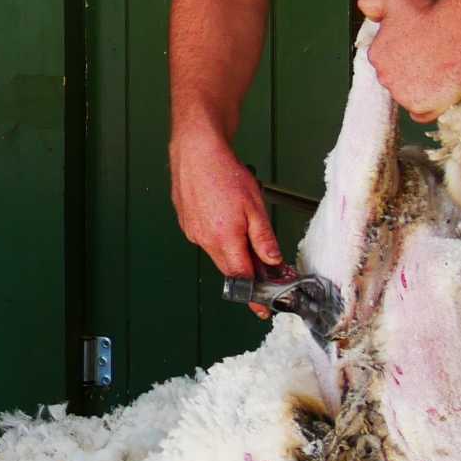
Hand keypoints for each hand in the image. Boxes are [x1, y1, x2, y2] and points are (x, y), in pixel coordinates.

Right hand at [169, 130, 282, 285]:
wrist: (196, 151)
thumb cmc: (223, 172)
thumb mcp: (255, 206)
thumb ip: (264, 238)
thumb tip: (273, 262)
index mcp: (224, 239)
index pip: (242, 278)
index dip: (254, 295)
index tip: (261, 309)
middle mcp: (204, 239)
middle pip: (230, 268)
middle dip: (247, 273)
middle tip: (264, 271)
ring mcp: (193, 232)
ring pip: (218, 254)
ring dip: (234, 252)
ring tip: (245, 231)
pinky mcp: (187, 223)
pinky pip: (207, 240)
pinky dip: (220, 238)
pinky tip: (227, 219)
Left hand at [357, 0, 460, 121]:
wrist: (459, 30)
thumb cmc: (429, 14)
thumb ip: (372, 3)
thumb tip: (365, 10)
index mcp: (376, 56)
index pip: (386, 60)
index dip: (404, 54)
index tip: (418, 48)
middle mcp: (384, 78)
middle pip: (397, 79)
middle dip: (411, 71)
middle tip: (431, 58)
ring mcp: (403, 95)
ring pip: (409, 95)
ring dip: (421, 88)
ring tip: (440, 70)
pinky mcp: (423, 107)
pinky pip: (421, 115)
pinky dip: (428, 108)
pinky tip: (437, 96)